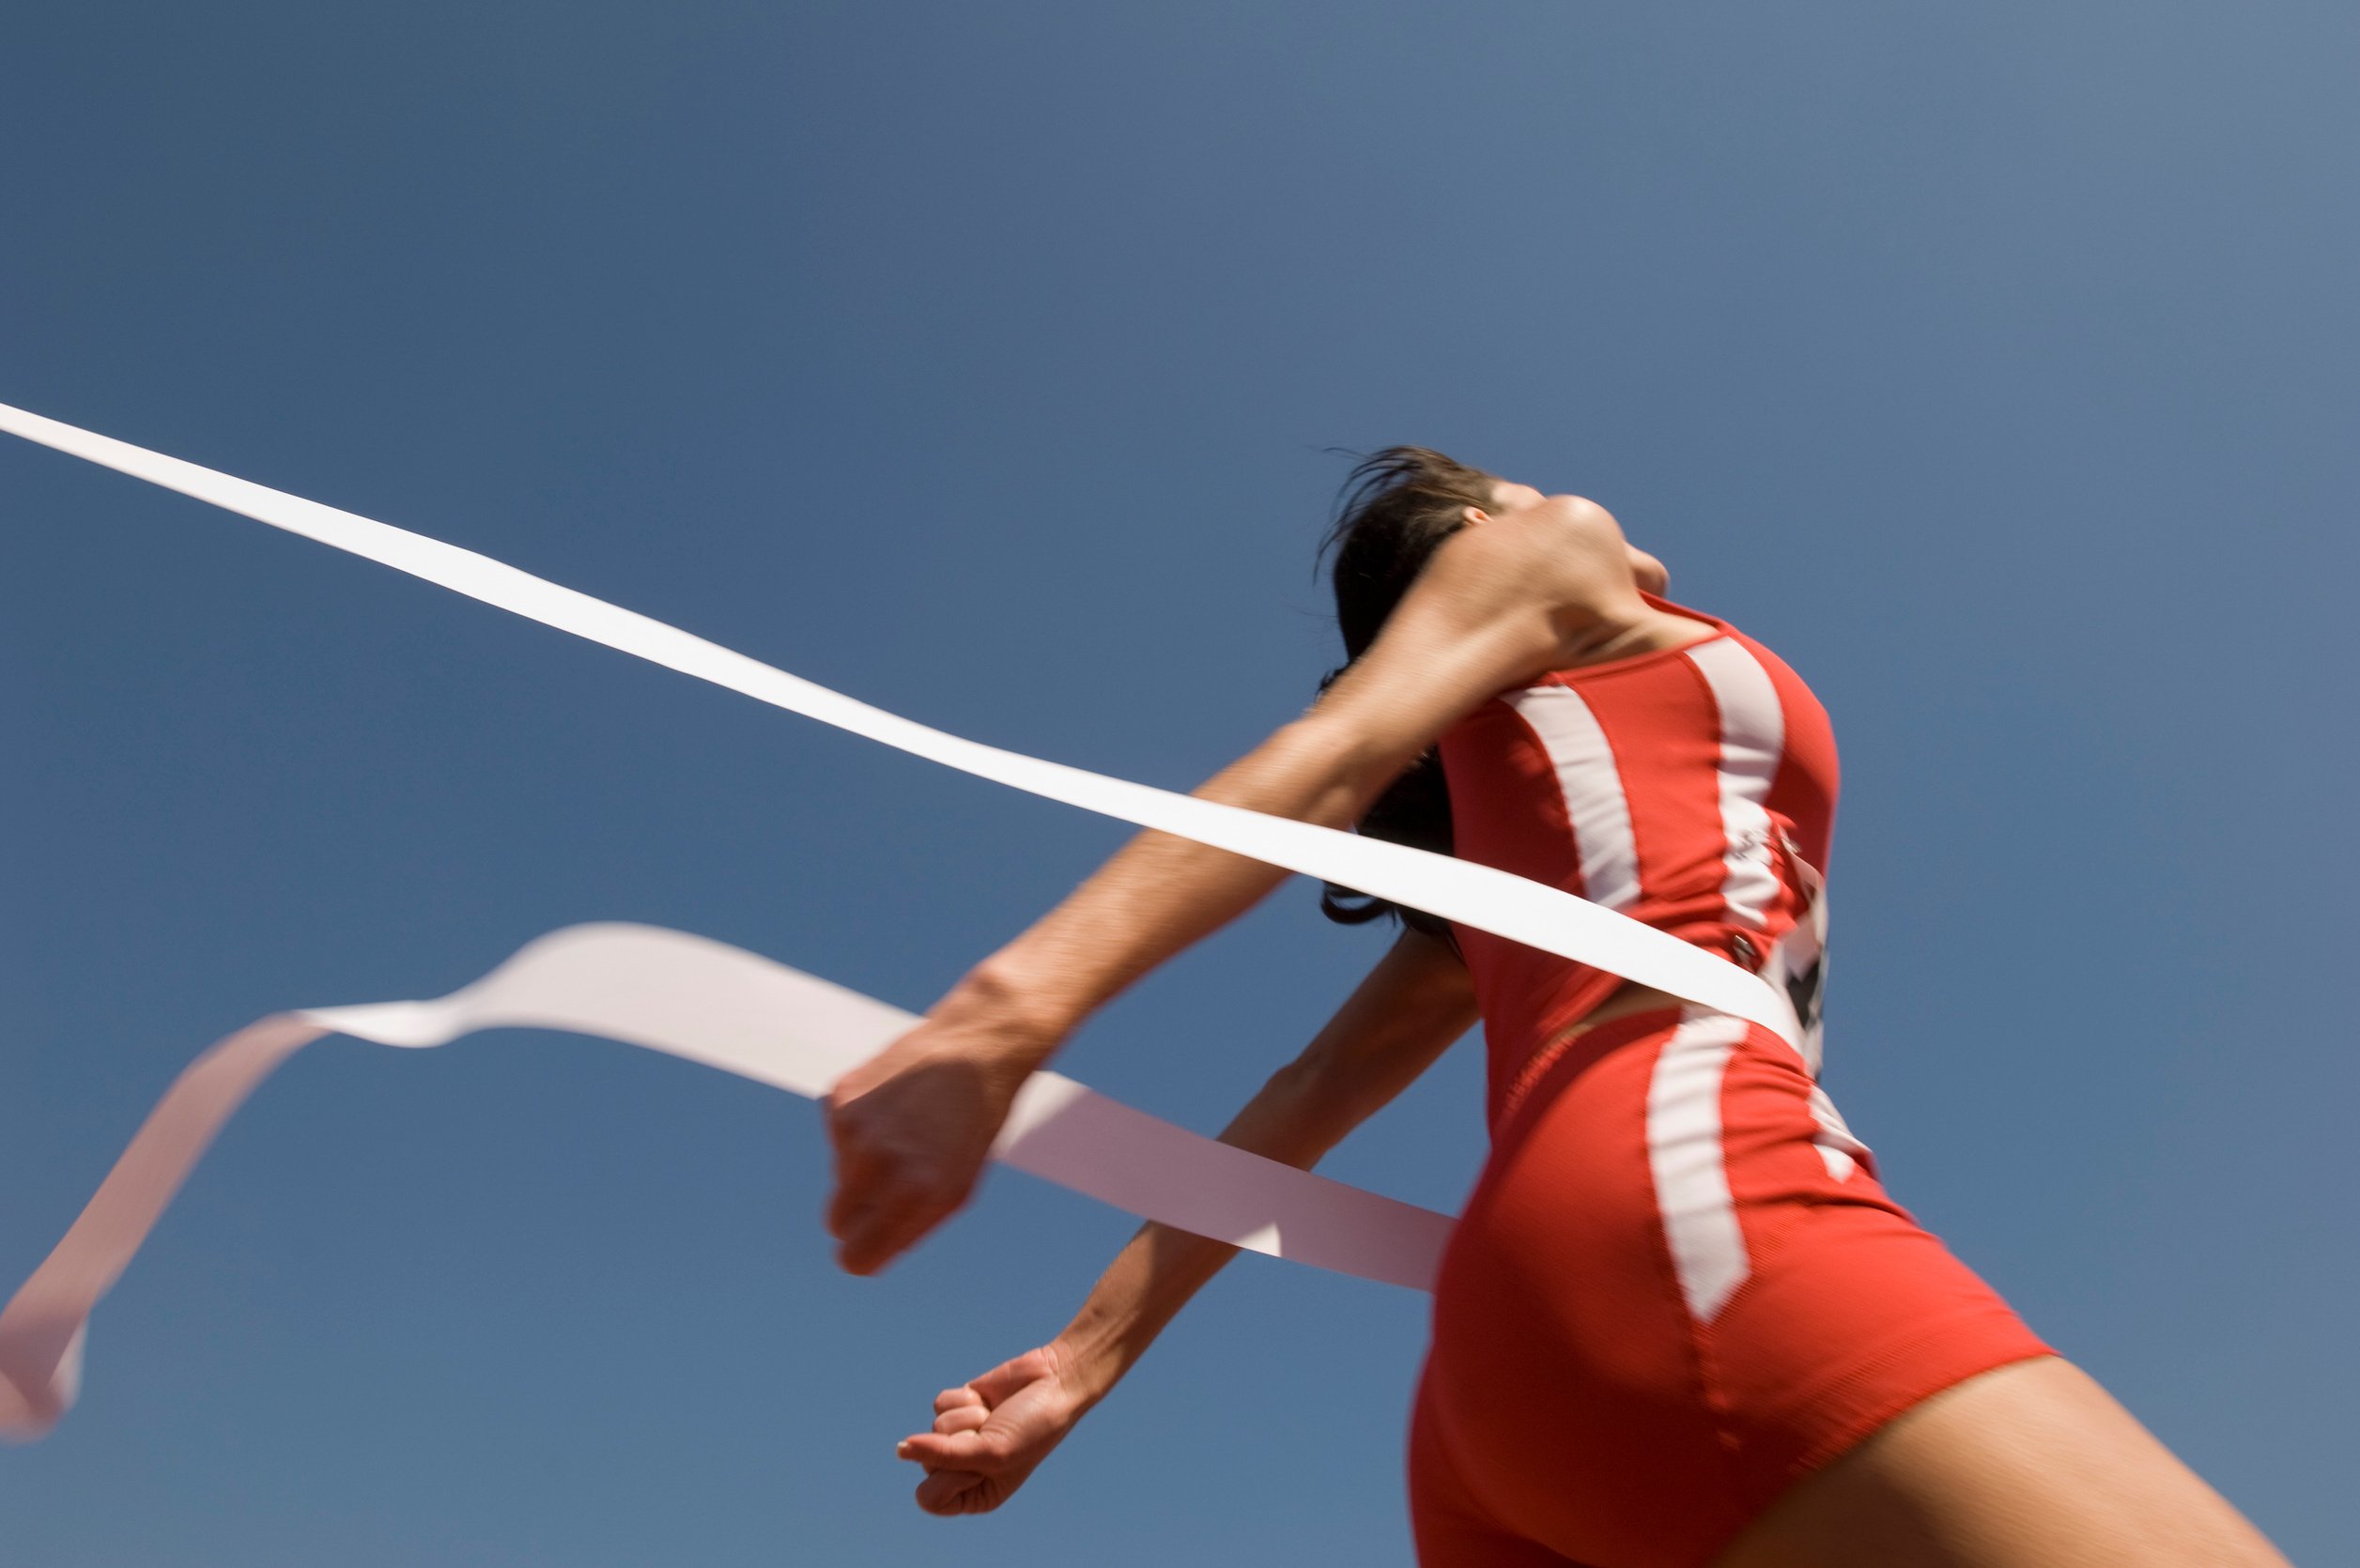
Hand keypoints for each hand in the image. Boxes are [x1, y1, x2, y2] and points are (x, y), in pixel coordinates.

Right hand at [823, 993, 1051, 1274]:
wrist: (975, 1047)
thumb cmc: (973, 1125)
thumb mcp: (957, 1188)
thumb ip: (908, 1225)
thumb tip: (861, 1251)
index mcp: (916, 1193)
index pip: (855, 1258)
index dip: (860, 1254)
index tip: (868, 1244)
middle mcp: (879, 1163)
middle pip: (837, 1222)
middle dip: (858, 1214)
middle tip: (893, 1185)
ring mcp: (854, 1128)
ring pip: (840, 1174)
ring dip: (864, 1163)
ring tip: (908, 1129)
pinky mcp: (839, 1097)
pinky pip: (838, 1136)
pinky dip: (859, 1127)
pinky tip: (894, 1103)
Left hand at [896, 1345, 1095, 1515]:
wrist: (1054, 1382)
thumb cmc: (1032, 1429)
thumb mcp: (990, 1451)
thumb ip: (942, 1454)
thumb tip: (900, 1449)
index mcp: (975, 1496)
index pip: (929, 1497)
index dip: (949, 1476)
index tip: (979, 1463)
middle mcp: (964, 1469)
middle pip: (926, 1461)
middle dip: (960, 1442)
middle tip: (993, 1434)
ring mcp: (961, 1437)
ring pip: (933, 1428)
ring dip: (967, 1418)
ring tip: (995, 1416)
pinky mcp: (960, 1408)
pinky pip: (940, 1404)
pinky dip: (964, 1399)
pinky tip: (988, 1400)